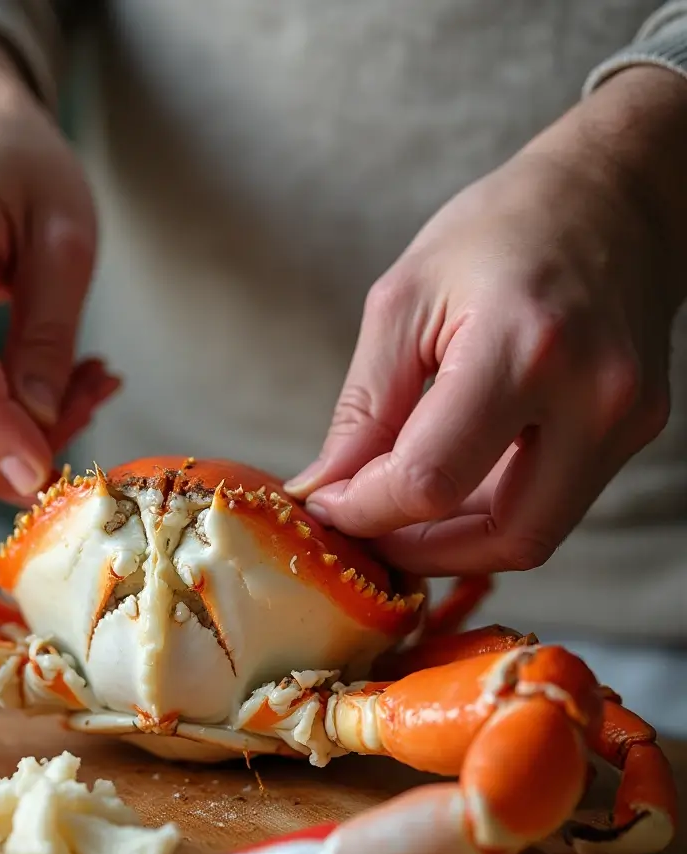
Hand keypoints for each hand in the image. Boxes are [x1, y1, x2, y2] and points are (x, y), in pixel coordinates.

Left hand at [285, 67, 686, 576]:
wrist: (615, 193)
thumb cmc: (499, 230)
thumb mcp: (404, 302)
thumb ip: (363, 409)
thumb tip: (326, 491)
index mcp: (522, 348)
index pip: (430, 480)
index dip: (365, 511)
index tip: (326, 505)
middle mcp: (594, 395)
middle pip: (499, 536)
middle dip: (416, 551)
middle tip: (361, 532)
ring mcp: (626, 420)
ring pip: (531, 536)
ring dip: (453, 543)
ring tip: (396, 513)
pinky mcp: (635, 431)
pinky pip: (552, 507)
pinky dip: (489, 515)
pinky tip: (447, 491)